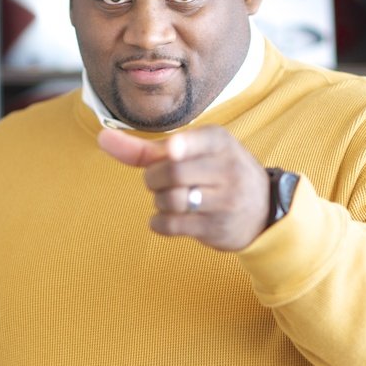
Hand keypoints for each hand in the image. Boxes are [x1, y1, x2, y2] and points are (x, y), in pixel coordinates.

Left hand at [98, 126, 269, 250]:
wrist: (264, 208)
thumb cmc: (215, 172)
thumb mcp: (193, 152)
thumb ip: (147, 149)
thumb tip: (102, 137)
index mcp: (220, 141)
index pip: (200, 141)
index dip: (180, 147)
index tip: (170, 151)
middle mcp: (227, 168)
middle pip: (173, 172)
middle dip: (153, 179)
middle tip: (158, 181)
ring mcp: (225, 200)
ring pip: (172, 199)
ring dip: (158, 201)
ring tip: (167, 199)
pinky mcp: (218, 228)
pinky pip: (173, 225)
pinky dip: (159, 222)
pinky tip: (165, 218)